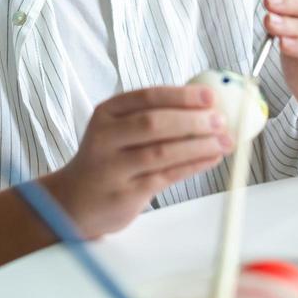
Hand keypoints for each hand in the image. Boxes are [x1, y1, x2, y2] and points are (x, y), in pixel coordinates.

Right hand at [43, 86, 232, 238]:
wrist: (73, 201)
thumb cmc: (108, 159)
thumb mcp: (117, 129)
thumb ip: (152, 115)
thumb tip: (205, 105)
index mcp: (106, 113)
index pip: (147, 97)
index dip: (181, 95)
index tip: (210, 97)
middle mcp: (105, 138)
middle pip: (154, 123)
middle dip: (193, 121)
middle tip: (221, 121)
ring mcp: (113, 168)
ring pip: (162, 152)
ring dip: (199, 145)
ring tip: (224, 141)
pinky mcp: (125, 194)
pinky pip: (166, 177)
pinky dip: (193, 166)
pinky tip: (210, 158)